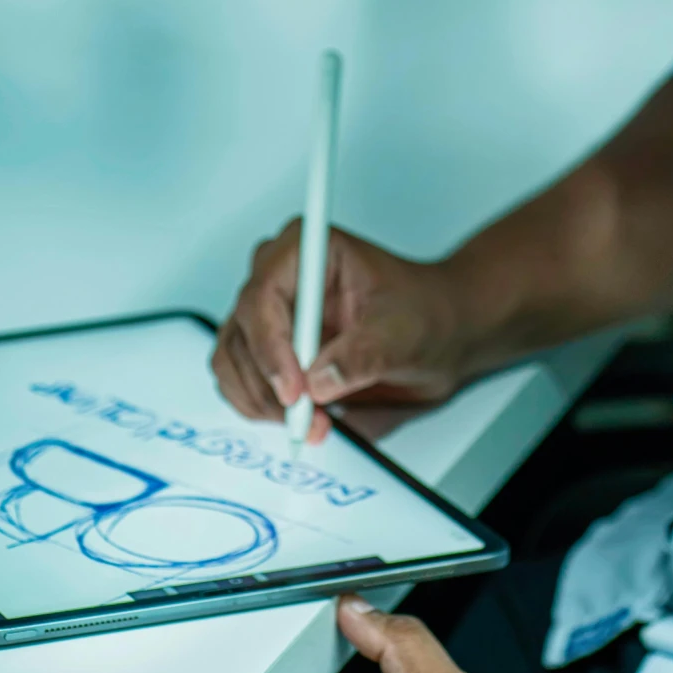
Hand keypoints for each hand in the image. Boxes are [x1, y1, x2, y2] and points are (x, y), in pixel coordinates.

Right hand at [213, 224, 469, 438]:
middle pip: (242, 331)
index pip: (265, 296)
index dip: (272, 348)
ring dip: (262, 402)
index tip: (294, 390)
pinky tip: (301, 419)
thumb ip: (363, 356)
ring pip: (234, 360)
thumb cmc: (424, 313)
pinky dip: (261, 407)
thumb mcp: (404, 333)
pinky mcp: (268, 348)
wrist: (439, 332)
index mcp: (307, 249)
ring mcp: (269, 313)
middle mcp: (278, 276)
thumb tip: (320, 383)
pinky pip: (241, 380)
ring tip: (311, 423)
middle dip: (267, 383)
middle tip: (303, 418)